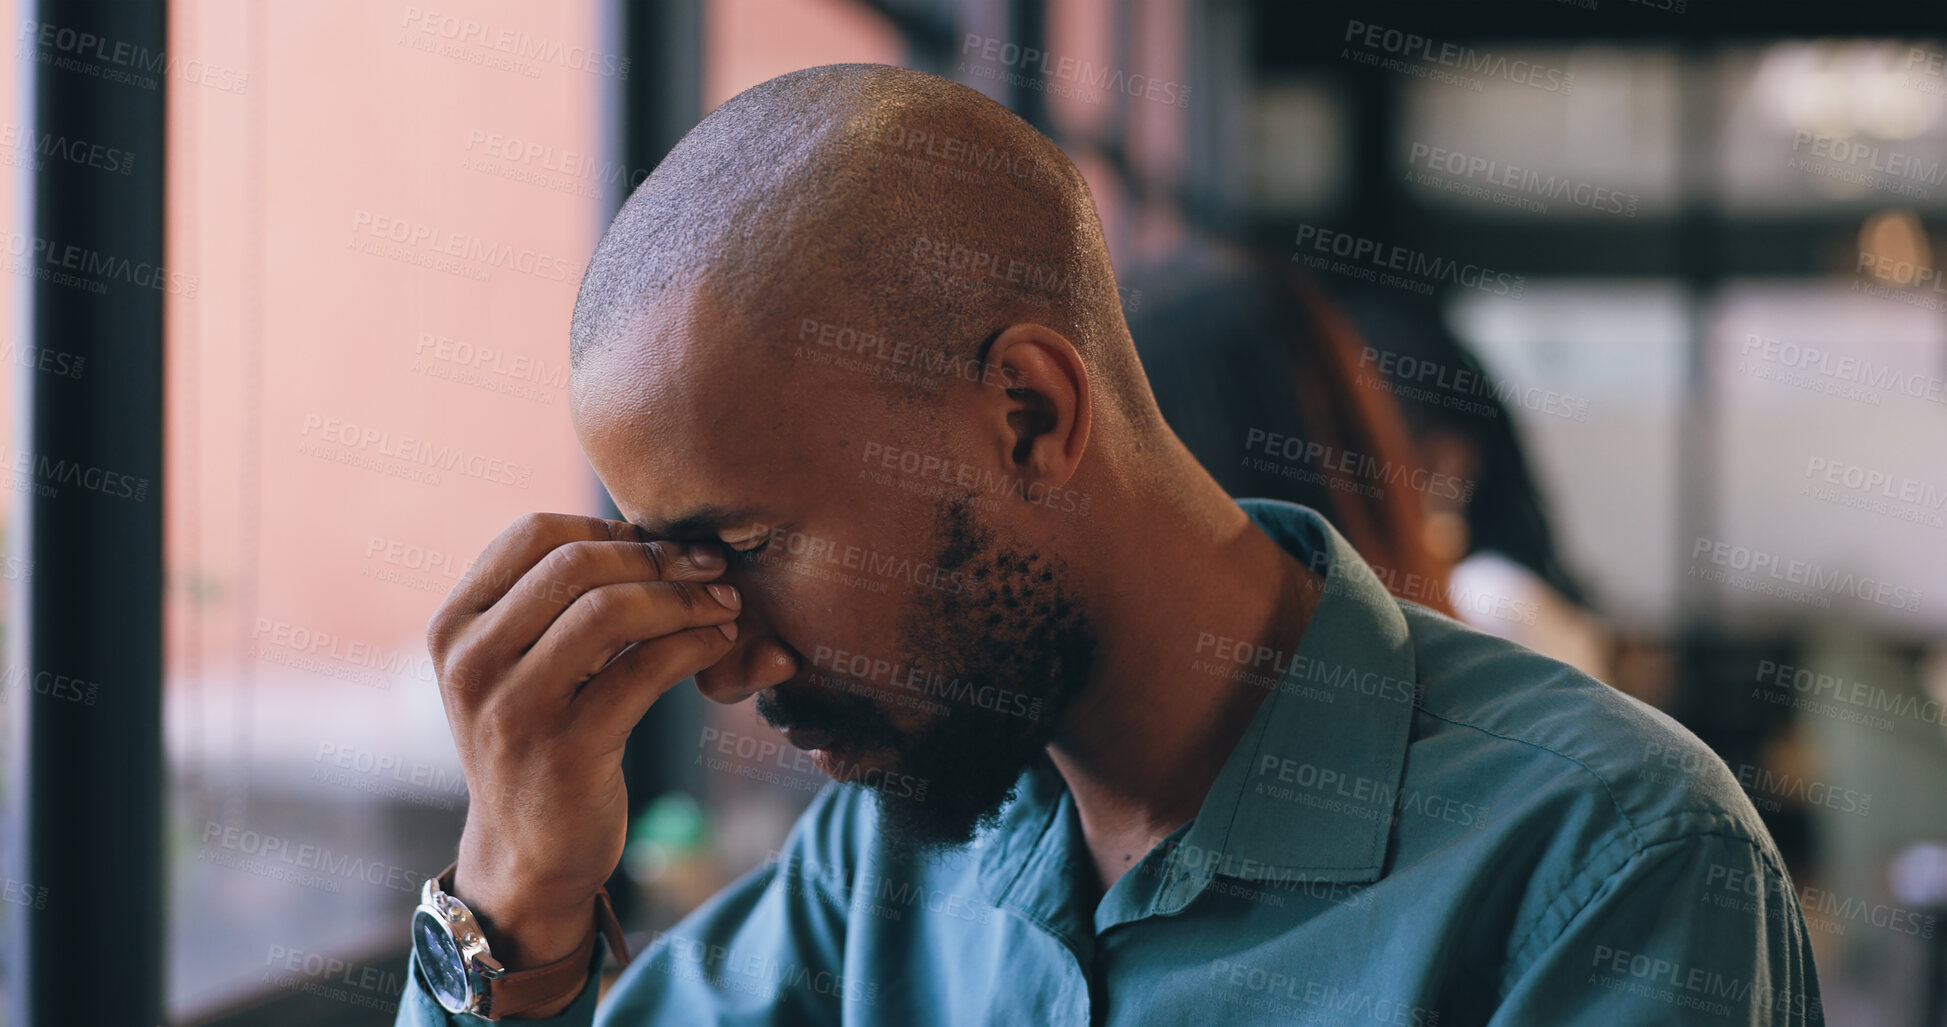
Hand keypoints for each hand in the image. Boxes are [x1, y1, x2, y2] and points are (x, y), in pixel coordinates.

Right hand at [426, 513, 739, 994]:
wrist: (528, 851)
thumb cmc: (539, 737)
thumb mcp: (518, 663)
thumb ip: (551, 600)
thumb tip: (639, 529)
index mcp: (453, 625)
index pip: (532, 534)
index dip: (606, 525)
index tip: (658, 544)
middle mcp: (470, 661)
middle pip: (577, 564)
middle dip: (657, 557)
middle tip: (711, 566)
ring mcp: (513, 708)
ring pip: (611, 611)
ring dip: (683, 598)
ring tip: (724, 604)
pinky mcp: (565, 750)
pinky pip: (644, 670)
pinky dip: (693, 644)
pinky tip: (719, 643)